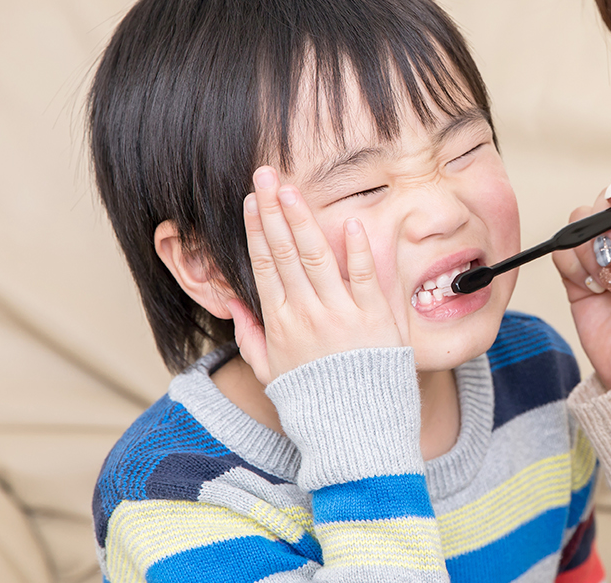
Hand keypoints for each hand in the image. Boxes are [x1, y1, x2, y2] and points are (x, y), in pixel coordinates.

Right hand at [225, 165, 406, 385]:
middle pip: (286, 252)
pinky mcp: (375, 320)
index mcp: (281, 324)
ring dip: (303, 220)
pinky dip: (358, 250)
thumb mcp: (271, 373)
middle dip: (272, 210)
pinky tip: (349, 222)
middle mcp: (307, 315)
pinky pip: (366, 278)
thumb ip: (252, 337)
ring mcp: (341, 315)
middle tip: (265, 176)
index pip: (264, 266)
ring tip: (291, 190)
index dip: (256, 230)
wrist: (355, 434)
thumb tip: (235, 305)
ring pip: (317, 258)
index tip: (251, 200)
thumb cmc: (314, 403)